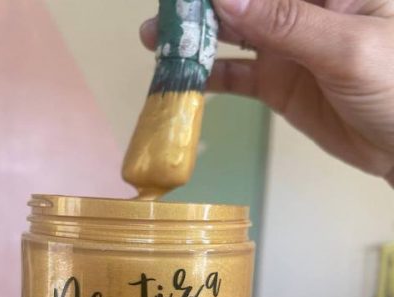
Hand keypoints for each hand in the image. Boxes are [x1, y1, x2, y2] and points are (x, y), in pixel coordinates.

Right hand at [141, 0, 393, 184]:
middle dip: (199, 6)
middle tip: (162, 19)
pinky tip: (183, 81)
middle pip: (241, 0)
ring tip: (155, 43)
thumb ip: (285, 22)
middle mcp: (299, 10)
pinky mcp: (277, 83)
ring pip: (231, 34)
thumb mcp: (345, 48)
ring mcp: (285, 47)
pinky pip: (236, 76)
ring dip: (195, 39)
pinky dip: (210, 79)